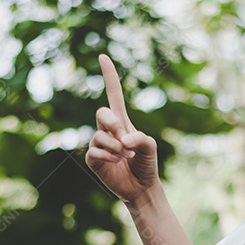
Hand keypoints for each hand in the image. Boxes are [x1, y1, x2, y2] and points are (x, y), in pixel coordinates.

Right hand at [86, 54, 159, 204]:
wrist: (142, 187)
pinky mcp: (94, 160)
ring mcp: (99, 144)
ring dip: (116, 148)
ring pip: (100, 136)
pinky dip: (109, 157)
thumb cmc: (147, 164)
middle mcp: (107, 130)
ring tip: (126, 157)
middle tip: (125, 140)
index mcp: (122, 122)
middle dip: (113, 124)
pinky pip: (94, 152)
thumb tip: (122, 140)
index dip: (109, 76)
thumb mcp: (151, 147)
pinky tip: (117, 163)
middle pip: (102, 113)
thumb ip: (141, 139)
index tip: (103, 57)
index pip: (113, 94)